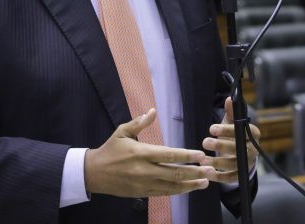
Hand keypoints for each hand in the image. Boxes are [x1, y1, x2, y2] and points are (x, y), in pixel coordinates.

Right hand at [84, 108, 214, 196]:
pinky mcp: (142, 193)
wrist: (94, 173)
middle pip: (174, 173)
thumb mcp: (122, 131)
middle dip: (194, 172)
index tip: (201, 155)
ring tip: (205, 182)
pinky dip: (177, 191)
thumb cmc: (110, 150)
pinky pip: (164, 193)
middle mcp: (145, 170)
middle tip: (210, 170)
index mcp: (141, 153)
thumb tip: (152, 111)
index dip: (187, 156)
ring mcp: (144, 184)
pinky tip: (188, 188)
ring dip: (190, 185)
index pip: (169, 155)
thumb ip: (139, 123)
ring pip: (172, 186)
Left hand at [201, 97, 260, 183]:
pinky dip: (220, 177)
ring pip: (235, 164)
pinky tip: (207, 172)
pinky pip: (232, 178)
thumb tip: (230, 99)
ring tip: (202, 159)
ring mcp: (248, 163)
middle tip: (205, 142)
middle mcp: (253, 150)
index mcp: (253, 134)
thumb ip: (231, 111)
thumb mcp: (231, 121)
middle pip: (239, 149)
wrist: (238, 150)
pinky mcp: (241, 175)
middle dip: (221, 146)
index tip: (211, 128)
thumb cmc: (233, 133)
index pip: (243, 132)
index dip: (227, 130)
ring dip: (218, 162)